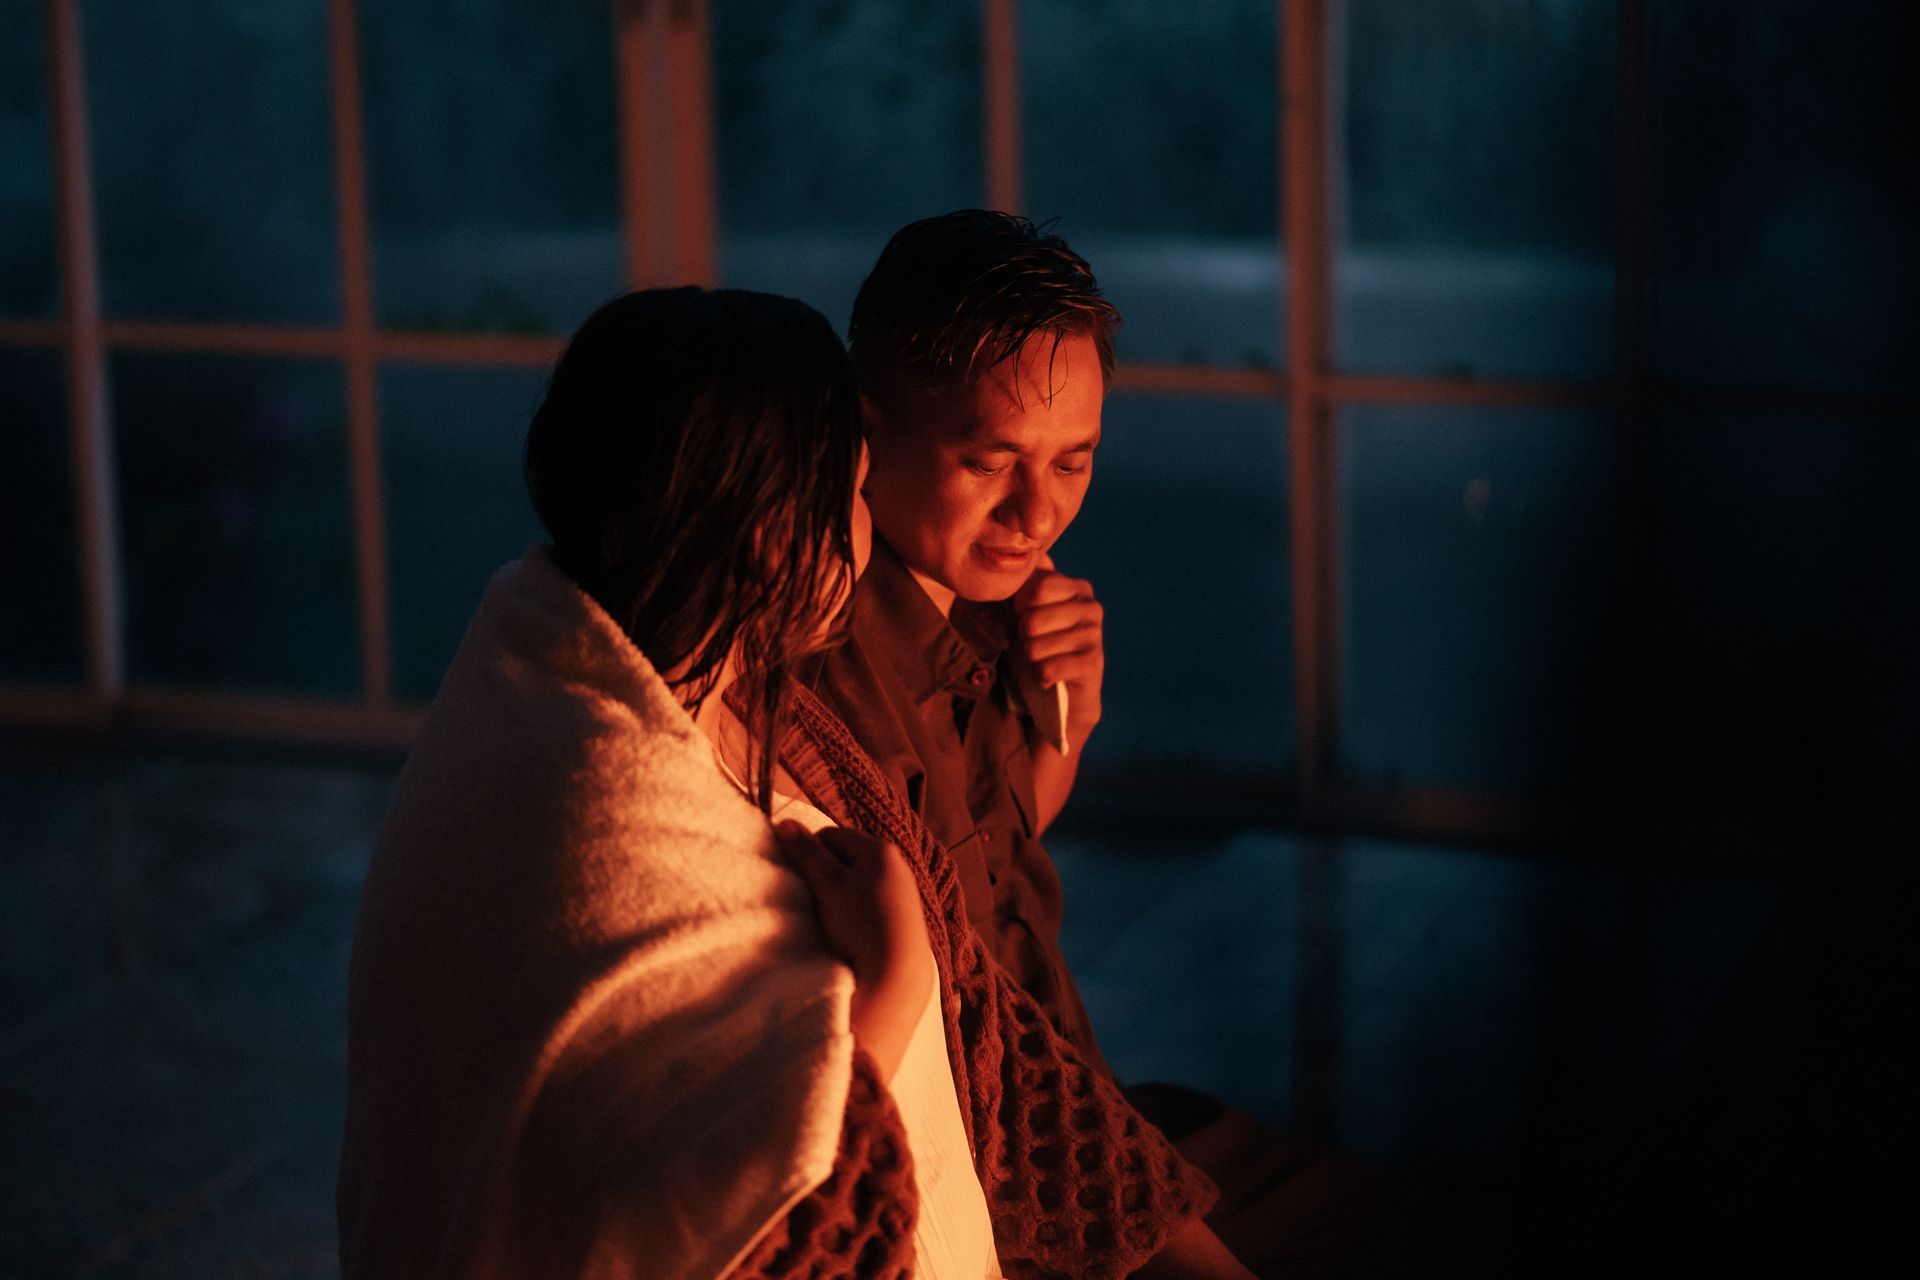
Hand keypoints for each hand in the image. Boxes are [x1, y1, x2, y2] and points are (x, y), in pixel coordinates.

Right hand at [776, 823, 934, 1077]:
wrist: (897, 974)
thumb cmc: (860, 923)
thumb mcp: (828, 884)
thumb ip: (807, 853)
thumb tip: (785, 822)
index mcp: (879, 848)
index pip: (830, 835)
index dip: (808, 853)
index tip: (799, 879)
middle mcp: (897, 864)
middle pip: (846, 857)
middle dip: (825, 873)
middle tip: (813, 898)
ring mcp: (903, 891)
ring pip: (859, 881)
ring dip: (840, 893)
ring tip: (831, 917)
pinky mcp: (904, 917)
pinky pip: (871, 902)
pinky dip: (856, 910)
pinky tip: (850, 930)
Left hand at [1013, 554, 1104, 736]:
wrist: (1062, 693)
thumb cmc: (1040, 645)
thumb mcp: (1029, 608)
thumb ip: (1029, 579)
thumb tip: (1034, 552)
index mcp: (1076, 587)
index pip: (1037, 587)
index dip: (1018, 606)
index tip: (1022, 616)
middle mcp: (1091, 607)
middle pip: (1032, 619)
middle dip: (1022, 637)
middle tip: (1033, 643)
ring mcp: (1094, 636)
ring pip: (1035, 647)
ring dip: (1029, 659)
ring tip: (1041, 660)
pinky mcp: (1093, 665)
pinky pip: (1046, 669)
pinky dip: (1039, 676)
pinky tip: (1048, 677)